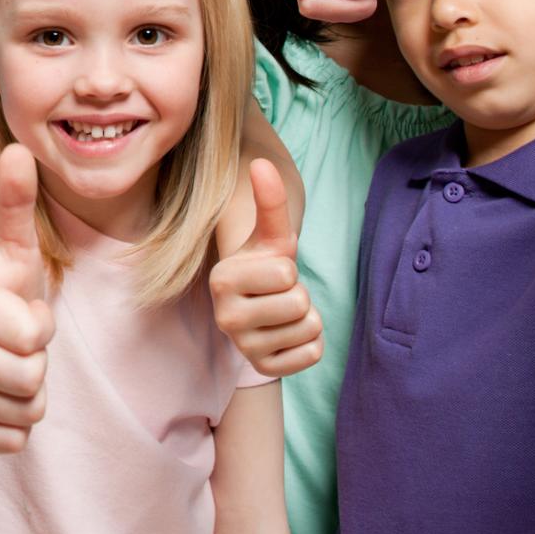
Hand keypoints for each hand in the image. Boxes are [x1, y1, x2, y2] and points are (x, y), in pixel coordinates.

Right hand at [0, 145, 53, 453]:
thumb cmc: (1, 280)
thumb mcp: (14, 242)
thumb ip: (17, 200)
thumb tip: (20, 148)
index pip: (34, 337)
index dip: (40, 322)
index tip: (21, 306)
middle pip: (31, 378)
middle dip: (37, 358)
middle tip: (16, 336)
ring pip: (26, 410)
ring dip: (31, 388)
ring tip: (10, 357)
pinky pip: (13, 439)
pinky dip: (17, 419)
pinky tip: (0, 388)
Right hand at [210, 160, 322, 376]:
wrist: (259, 303)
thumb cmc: (264, 263)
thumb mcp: (270, 235)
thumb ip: (269, 201)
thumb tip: (262, 164)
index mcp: (221, 280)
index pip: (285, 272)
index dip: (287, 267)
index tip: (268, 271)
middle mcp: (225, 319)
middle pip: (298, 302)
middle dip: (298, 292)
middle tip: (277, 292)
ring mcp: (244, 348)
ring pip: (308, 327)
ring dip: (304, 316)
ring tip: (282, 310)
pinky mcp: (265, 370)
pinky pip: (313, 353)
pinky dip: (309, 341)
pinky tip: (287, 332)